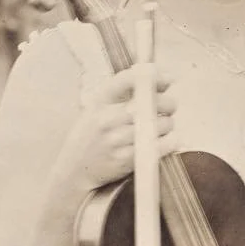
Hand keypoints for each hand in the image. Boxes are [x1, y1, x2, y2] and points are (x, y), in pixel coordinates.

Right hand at [65, 65, 178, 190]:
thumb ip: (123, 94)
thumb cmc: (91, 135)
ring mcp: (116, 140)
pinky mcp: (126, 160)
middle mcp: (107, 118)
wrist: (75, 169)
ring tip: (163, 127)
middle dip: (167, 103)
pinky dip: (169, 142)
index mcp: (100, 101)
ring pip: (158, 125)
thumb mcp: (97, 108)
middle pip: (149, 103)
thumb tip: (160, 81)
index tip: (168, 78)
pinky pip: (159, 146)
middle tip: (170, 107)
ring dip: (167, 124)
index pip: (128, 79)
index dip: (153, 76)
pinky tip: (167, 141)